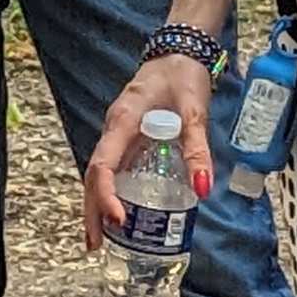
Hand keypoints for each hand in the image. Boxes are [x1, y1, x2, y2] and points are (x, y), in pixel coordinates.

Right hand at [83, 52, 219, 239]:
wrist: (179, 51)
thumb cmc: (182, 76)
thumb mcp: (194, 112)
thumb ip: (197, 150)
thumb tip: (204, 190)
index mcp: (123, 122)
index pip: (102, 165)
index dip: (105, 196)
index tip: (118, 220)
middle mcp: (114, 130)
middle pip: (92, 176)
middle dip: (92, 211)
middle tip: (95, 245)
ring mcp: (118, 134)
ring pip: (99, 174)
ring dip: (97, 205)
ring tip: (102, 238)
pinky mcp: (127, 137)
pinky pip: (112, 168)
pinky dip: (110, 192)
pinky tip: (118, 212)